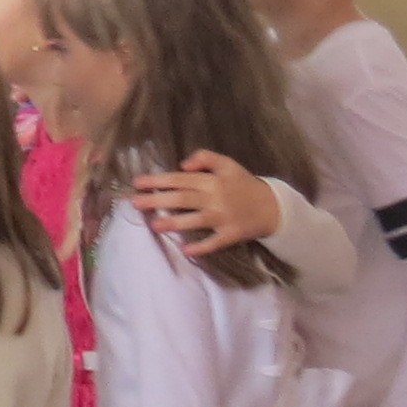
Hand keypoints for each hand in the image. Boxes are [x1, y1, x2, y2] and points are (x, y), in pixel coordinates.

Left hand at [129, 151, 278, 255]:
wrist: (272, 206)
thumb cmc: (244, 184)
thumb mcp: (228, 163)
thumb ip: (206, 157)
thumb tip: (183, 163)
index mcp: (212, 180)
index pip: (180, 179)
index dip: (158, 180)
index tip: (137, 182)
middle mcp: (215, 198)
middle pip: (182, 199)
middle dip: (157, 200)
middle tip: (134, 202)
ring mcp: (223, 218)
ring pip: (195, 220)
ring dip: (174, 222)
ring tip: (154, 224)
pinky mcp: (230, 235)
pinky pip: (214, 242)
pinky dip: (201, 246)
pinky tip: (185, 249)